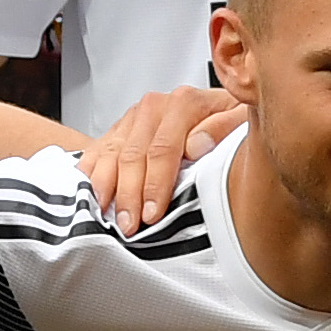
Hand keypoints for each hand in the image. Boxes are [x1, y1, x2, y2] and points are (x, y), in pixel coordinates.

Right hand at [88, 83, 243, 227]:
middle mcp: (154, 107)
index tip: (153, 214)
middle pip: (133, 156)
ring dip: (106, 190)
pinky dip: (89, 175)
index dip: (156, 185)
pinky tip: (89, 197)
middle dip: (129, 195)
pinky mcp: (118, 129)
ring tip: (107, 218)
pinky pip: (96, 152)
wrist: (217, 108)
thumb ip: (224, 128)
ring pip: (110, 156)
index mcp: (184, 103)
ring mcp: (132, 118)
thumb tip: (195, 146)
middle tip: (129, 226)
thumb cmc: (230, 122)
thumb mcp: (241, 119)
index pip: (163, 150)